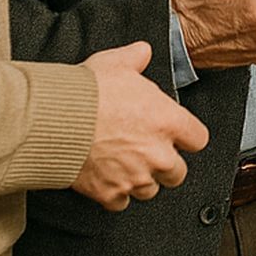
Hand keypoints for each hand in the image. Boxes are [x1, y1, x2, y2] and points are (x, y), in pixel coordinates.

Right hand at [72, 41, 209, 210]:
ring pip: (150, 191)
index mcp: (168, 122)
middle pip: (178, 172)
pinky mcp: (110, 194)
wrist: (56, 122)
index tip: (177, 134)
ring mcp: (134, 177)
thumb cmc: (90, 93)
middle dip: (166, 164)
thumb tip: (143, 52)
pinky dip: (115, 194)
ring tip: (127, 164)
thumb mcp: (119, 62)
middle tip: (150, 152)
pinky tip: (108, 178)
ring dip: (141, 180)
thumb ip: (138, 57)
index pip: (198, 139)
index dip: (187, 136)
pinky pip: (121, 203)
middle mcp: (158, 154)